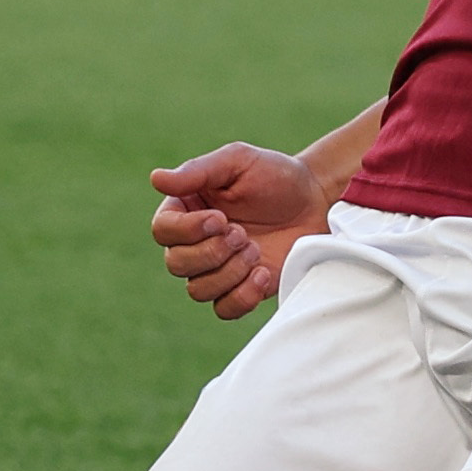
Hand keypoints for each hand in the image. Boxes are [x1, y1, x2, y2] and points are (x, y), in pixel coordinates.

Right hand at [150, 141, 328, 320]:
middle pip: (176, 264)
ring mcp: (217, 269)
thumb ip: (198, 171)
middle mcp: (194, 243)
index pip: (162, 230)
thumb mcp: (238, 161)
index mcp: (187, 210)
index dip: (187, 230)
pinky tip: (262, 273)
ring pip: (198, 290)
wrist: (316, 201)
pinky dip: (242, 296)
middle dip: (212, 251)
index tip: (220, 218)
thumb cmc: (275, 176)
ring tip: (255, 249)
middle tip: (243, 233)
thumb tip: (155, 178)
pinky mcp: (240, 289)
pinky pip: (224, 309)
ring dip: (230, 271)